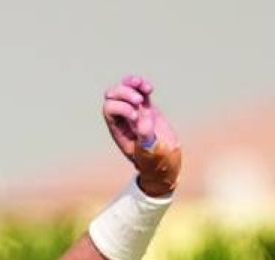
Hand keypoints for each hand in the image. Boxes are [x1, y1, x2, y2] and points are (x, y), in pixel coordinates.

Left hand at [103, 75, 181, 196]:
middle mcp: (122, 119)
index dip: (121, 107)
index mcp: (118, 130)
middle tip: (139, 101)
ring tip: (143, 87)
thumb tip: (142, 119)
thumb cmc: (154, 161)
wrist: (165, 160)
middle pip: (111, 96)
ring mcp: (134, 111)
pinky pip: (138, 90)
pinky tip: (149, 89)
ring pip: (123, 89)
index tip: (135, 116)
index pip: (109, 109)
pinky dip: (142, 85)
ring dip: (131, 84)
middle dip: (124, 93)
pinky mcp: (146, 107)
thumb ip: (145, 136)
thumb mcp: (148, 152)